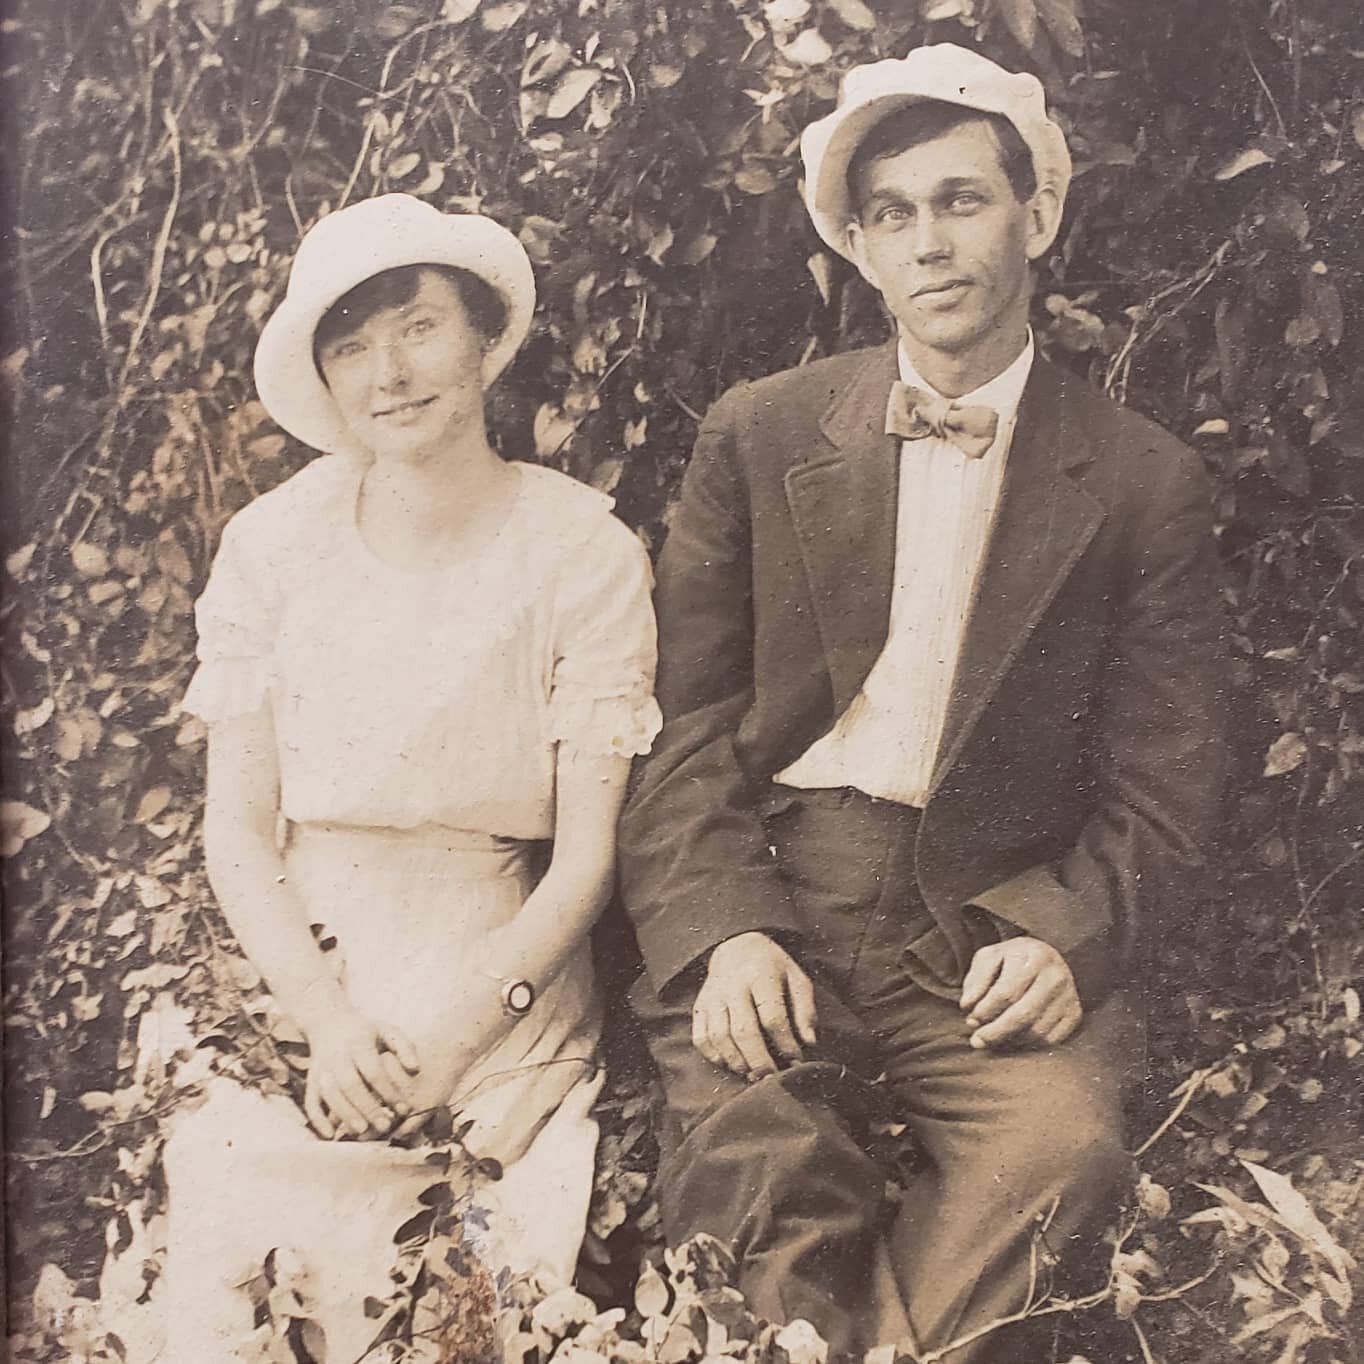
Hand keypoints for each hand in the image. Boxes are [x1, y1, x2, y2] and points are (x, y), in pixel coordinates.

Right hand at [301, 1005, 420, 1139]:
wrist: (328, 1021)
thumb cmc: (365, 1031)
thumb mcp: (387, 1030)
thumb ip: (404, 1047)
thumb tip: (415, 1069)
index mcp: (359, 1044)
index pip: (374, 1071)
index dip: (389, 1092)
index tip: (403, 1109)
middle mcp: (338, 1057)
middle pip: (351, 1086)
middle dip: (368, 1108)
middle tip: (385, 1126)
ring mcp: (322, 1069)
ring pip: (331, 1095)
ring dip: (345, 1115)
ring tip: (362, 1131)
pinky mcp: (311, 1080)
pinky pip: (310, 1101)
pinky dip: (318, 1119)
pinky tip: (330, 1134)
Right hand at [692, 932, 816, 1078]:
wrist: (736, 946)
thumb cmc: (772, 968)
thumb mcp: (796, 978)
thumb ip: (805, 1009)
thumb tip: (809, 1042)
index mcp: (761, 975)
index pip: (772, 1016)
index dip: (785, 1043)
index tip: (796, 1060)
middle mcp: (733, 985)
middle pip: (743, 1030)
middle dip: (759, 1061)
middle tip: (771, 1079)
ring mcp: (712, 996)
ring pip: (719, 1036)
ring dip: (737, 1061)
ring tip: (752, 1073)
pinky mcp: (699, 1006)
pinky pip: (700, 1037)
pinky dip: (714, 1056)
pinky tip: (730, 1062)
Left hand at [960, 937, 1082, 1049]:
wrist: (1046, 959)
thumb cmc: (1012, 960)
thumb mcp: (990, 958)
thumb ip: (976, 979)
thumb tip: (967, 1006)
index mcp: (1033, 956)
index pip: (1006, 992)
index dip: (985, 1011)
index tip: (970, 1020)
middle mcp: (1055, 976)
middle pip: (1023, 1015)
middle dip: (995, 1032)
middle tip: (977, 1041)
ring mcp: (1069, 996)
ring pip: (1037, 1031)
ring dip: (1010, 1041)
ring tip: (993, 1039)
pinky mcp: (1075, 1014)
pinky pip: (1051, 1040)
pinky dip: (1028, 1045)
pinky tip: (1013, 1040)